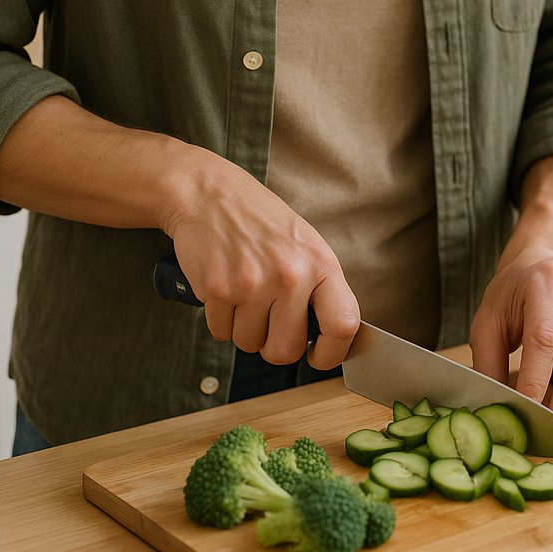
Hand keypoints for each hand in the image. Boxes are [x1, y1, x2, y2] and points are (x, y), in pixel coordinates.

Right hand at [162, 153, 359, 368]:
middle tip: (269, 326)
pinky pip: (221, 332)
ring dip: (245, 330)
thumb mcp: (306, 245)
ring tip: (245, 297)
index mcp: (321, 264)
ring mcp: (252, 284)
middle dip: (275, 347)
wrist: (210, 195)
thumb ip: (320, 288)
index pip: (343, 325)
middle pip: (286, 351)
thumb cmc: (261, 223)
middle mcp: (290, 276)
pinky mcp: (217, 289)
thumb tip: (328, 337)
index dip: (332, 353)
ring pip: (249, 344)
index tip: (318, 356)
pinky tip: (225, 291)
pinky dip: (221, 320)